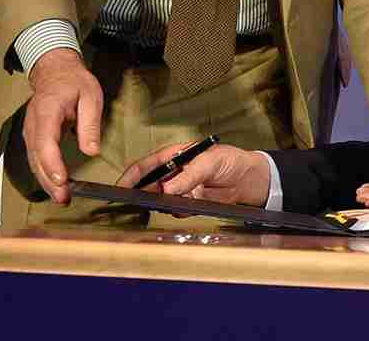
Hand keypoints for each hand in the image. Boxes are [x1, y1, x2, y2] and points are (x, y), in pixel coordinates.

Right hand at [24, 48, 103, 203]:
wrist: (55, 71)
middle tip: (63, 198)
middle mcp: (33, 124)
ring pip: (33, 161)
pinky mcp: (32, 136)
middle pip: (36, 157)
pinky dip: (43, 173)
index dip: (52, 163)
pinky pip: (35, 158)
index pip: (45, 142)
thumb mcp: (91, 97)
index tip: (62, 180)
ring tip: (61, 197)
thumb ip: (90, 124)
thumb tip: (91, 151)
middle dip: (48, 180)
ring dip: (45, 181)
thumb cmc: (74, 82)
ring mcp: (29, 131)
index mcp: (47, 111)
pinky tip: (54, 185)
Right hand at [116, 141, 272, 206]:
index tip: (119, 189)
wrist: (249, 179)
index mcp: (173, 156)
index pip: (145, 166)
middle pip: (147, 186)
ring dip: (163, 204)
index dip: (130, 177)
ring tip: (174, 202)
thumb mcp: (210, 162)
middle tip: (139, 204)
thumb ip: (189, 176)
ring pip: (160, 200)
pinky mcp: (189, 203)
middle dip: (142, 195)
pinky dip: (179, 211)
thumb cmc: (230, 161)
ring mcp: (180, 189)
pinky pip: (176, 210)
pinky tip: (189, 207)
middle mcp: (173, 173)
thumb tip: (167, 189)